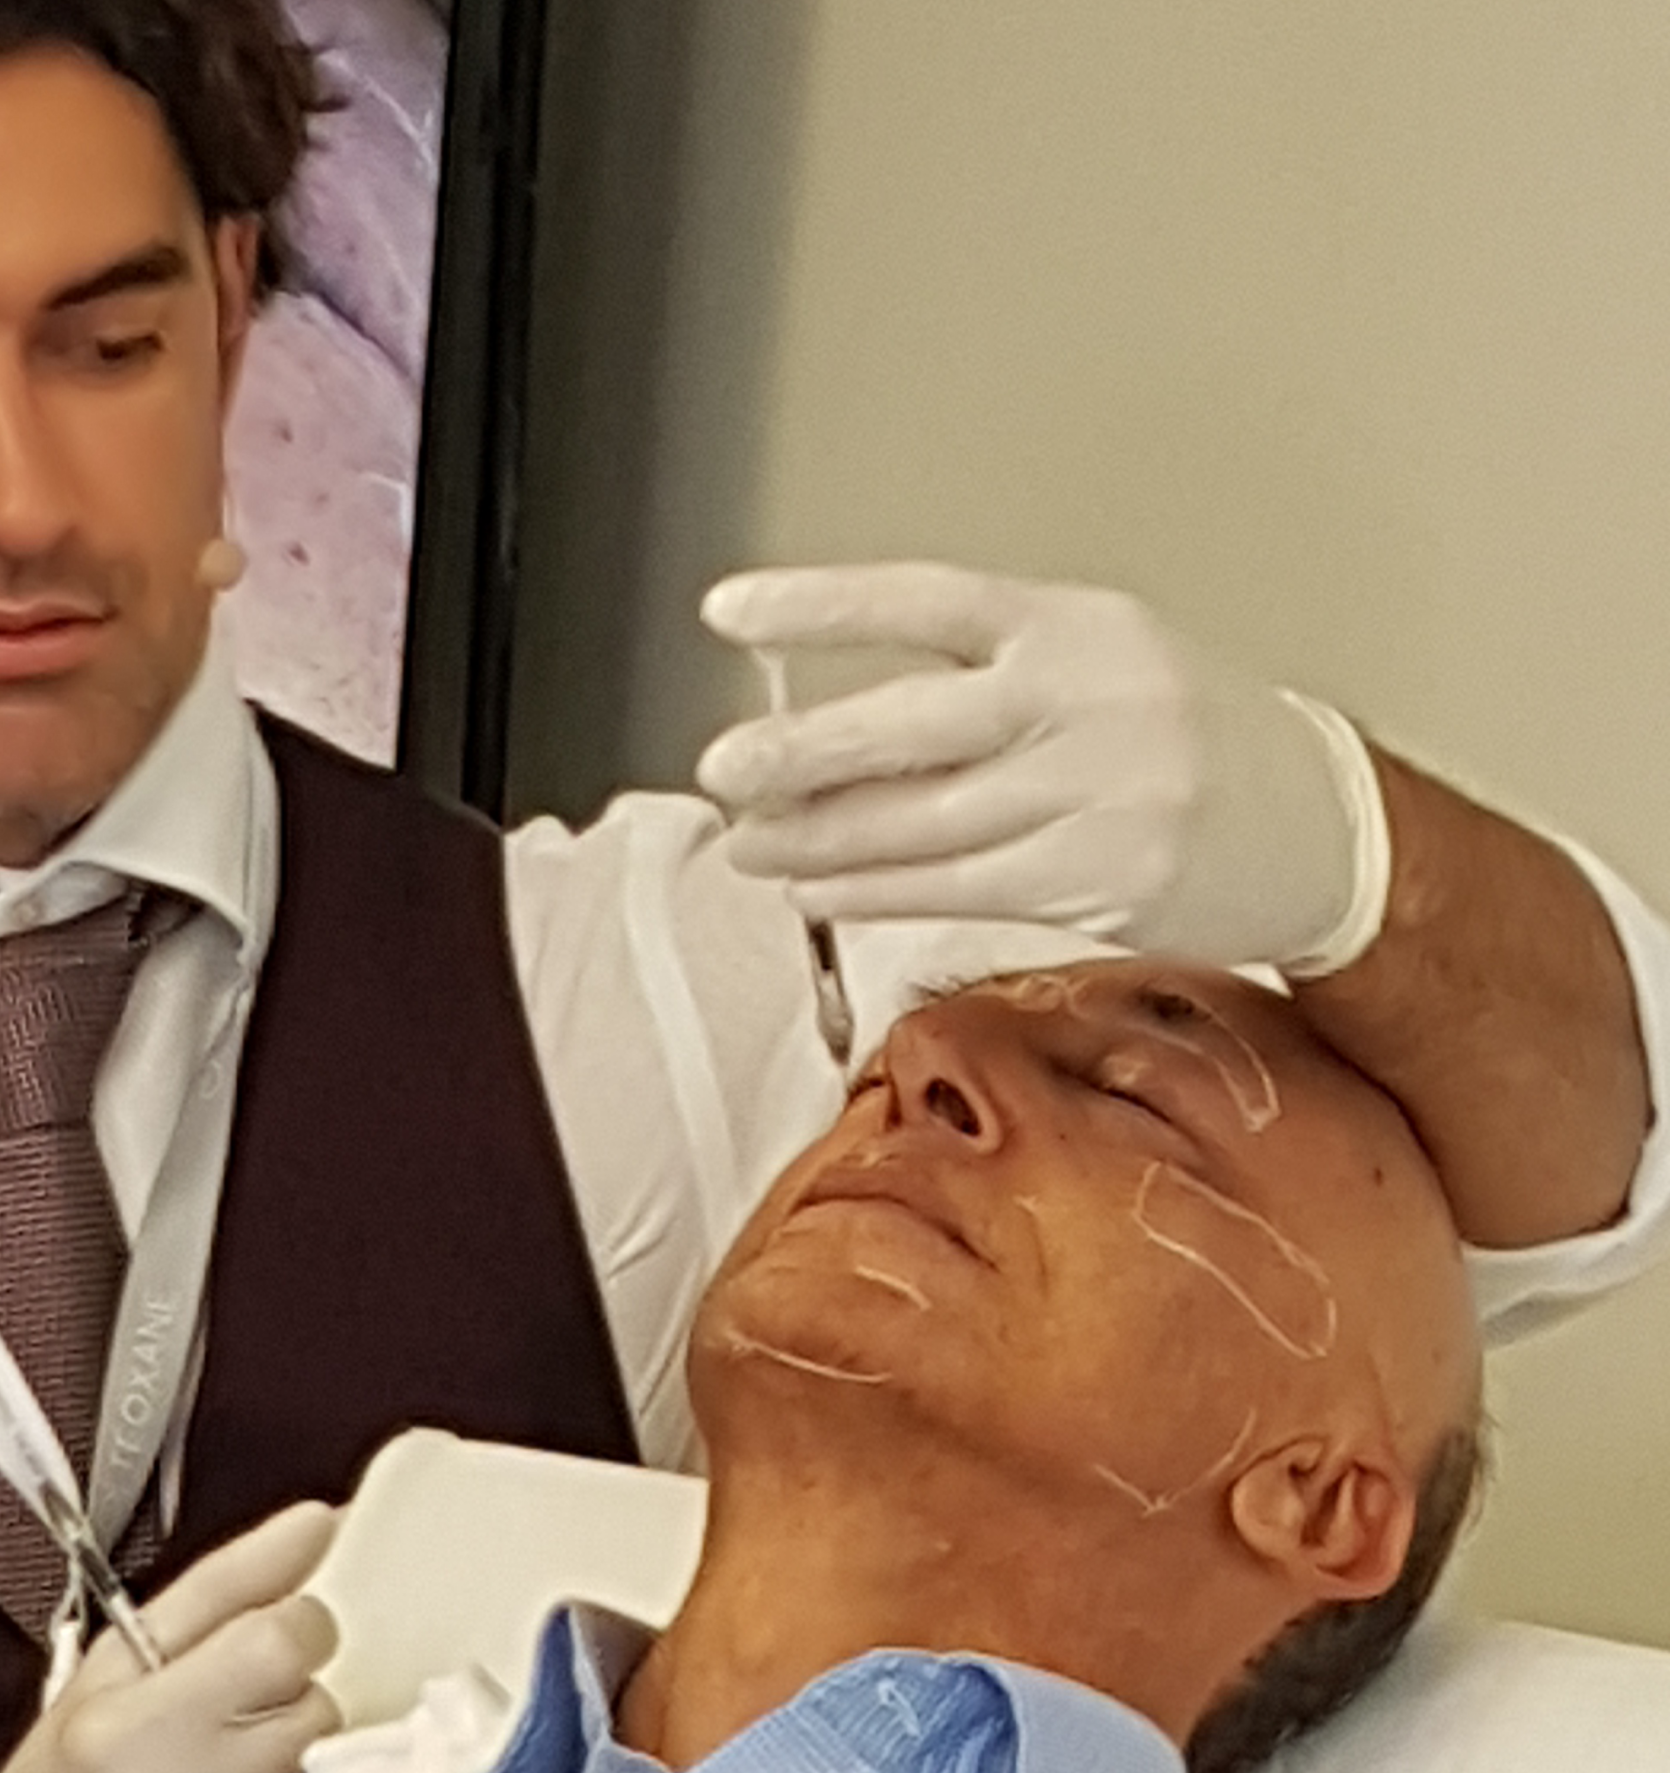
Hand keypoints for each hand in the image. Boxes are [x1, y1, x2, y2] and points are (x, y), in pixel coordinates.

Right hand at [0, 1502, 342, 1772]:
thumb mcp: (101, 1682)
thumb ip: (200, 1607)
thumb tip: (313, 1529)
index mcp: (117, 1712)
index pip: (225, 1605)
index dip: (279, 1554)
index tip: (322, 1519)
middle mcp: (172, 1764)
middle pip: (288, 1647)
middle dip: (295, 1641)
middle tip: (264, 1671)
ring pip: (320, 1721)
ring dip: (300, 1724)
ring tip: (242, 1758)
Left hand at [694, 563, 1388, 975]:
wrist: (1327, 827)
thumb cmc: (1193, 740)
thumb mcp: (1103, 667)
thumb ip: (985, 681)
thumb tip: (835, 729)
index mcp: (1079, 627)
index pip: (927, 602)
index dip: (821, 606)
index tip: (729, 613)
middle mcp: (1087, 703)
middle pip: (911, 726)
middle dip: (800, 755)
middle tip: (721, 771)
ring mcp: (1099, 796)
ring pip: (923, 824)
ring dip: (819, 841)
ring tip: (749, 846)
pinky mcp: (1102, 882)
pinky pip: (958, 889)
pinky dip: (875, 893)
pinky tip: (818, 891)